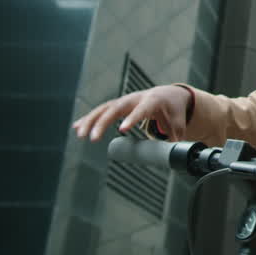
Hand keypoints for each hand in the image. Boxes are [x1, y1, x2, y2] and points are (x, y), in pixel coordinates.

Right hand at [72, 84, 193, 141]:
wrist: (168, 95)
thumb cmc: (173, 110)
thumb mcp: (179, 123)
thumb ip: (176, 140)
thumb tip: (177, 159)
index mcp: (153, 101)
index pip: (142, 109)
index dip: (132, 119)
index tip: (122, 130)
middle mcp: (135, 98)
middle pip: (116, 108)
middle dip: (102, 122)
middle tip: (92, 139)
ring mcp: (125, 101)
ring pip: (104, 109)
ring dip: (90, 121)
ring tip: (80, 135)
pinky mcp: (117, 105)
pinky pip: (100, 111)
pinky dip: (88, 118)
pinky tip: (76, 127)